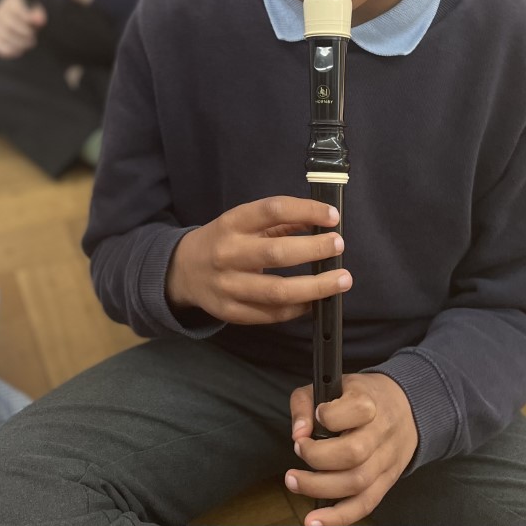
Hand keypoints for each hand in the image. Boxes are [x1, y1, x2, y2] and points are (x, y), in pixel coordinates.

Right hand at [0, 0, 46, 59]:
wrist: (18, 23)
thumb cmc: (29, 17)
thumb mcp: (36, 13)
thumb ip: (38, 14)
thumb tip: (40, 20)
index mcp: (11, 3)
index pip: (17, 10)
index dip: (27, 19)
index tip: (38, 25)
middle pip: (9, 24)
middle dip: (25, 33)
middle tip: (33, 37)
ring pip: (5, 36)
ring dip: (20, 43)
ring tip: (29, 43)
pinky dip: (11, 50)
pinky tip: (20, 50)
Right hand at [165, 196, 349, 323]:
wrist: (183, 271)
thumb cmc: (223, 241)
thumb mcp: (243, 222)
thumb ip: (280, 222)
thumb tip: (323, 223)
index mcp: (232, 223)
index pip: (271, 210)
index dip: (305, 210)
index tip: (332, 216)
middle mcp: (227, 253)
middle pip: (277, 253)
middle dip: (314, 250)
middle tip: (338, 246)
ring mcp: (228, 286)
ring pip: (277, 292)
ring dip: (315, 287)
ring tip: (342, 280)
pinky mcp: (230, 312)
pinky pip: (271, 315)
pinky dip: (298, 309)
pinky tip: (314, 301)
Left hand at [285, 374, 417, 525]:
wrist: (405, 409)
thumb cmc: (362, 397)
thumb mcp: (334, 385)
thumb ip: (306, 403)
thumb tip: (298, 433)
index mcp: (370, 402)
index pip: (356, 409)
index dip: (328, 415)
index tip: (316, 415)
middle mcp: (381, 433)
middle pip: (354, 452)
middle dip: (317, 457)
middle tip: (299, 450)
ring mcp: (385, 461)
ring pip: (357, 482)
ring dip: (320, 487)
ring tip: (294, 482)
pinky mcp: (386, 482)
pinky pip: (365, 504)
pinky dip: (339, 517)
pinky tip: (316, 521)